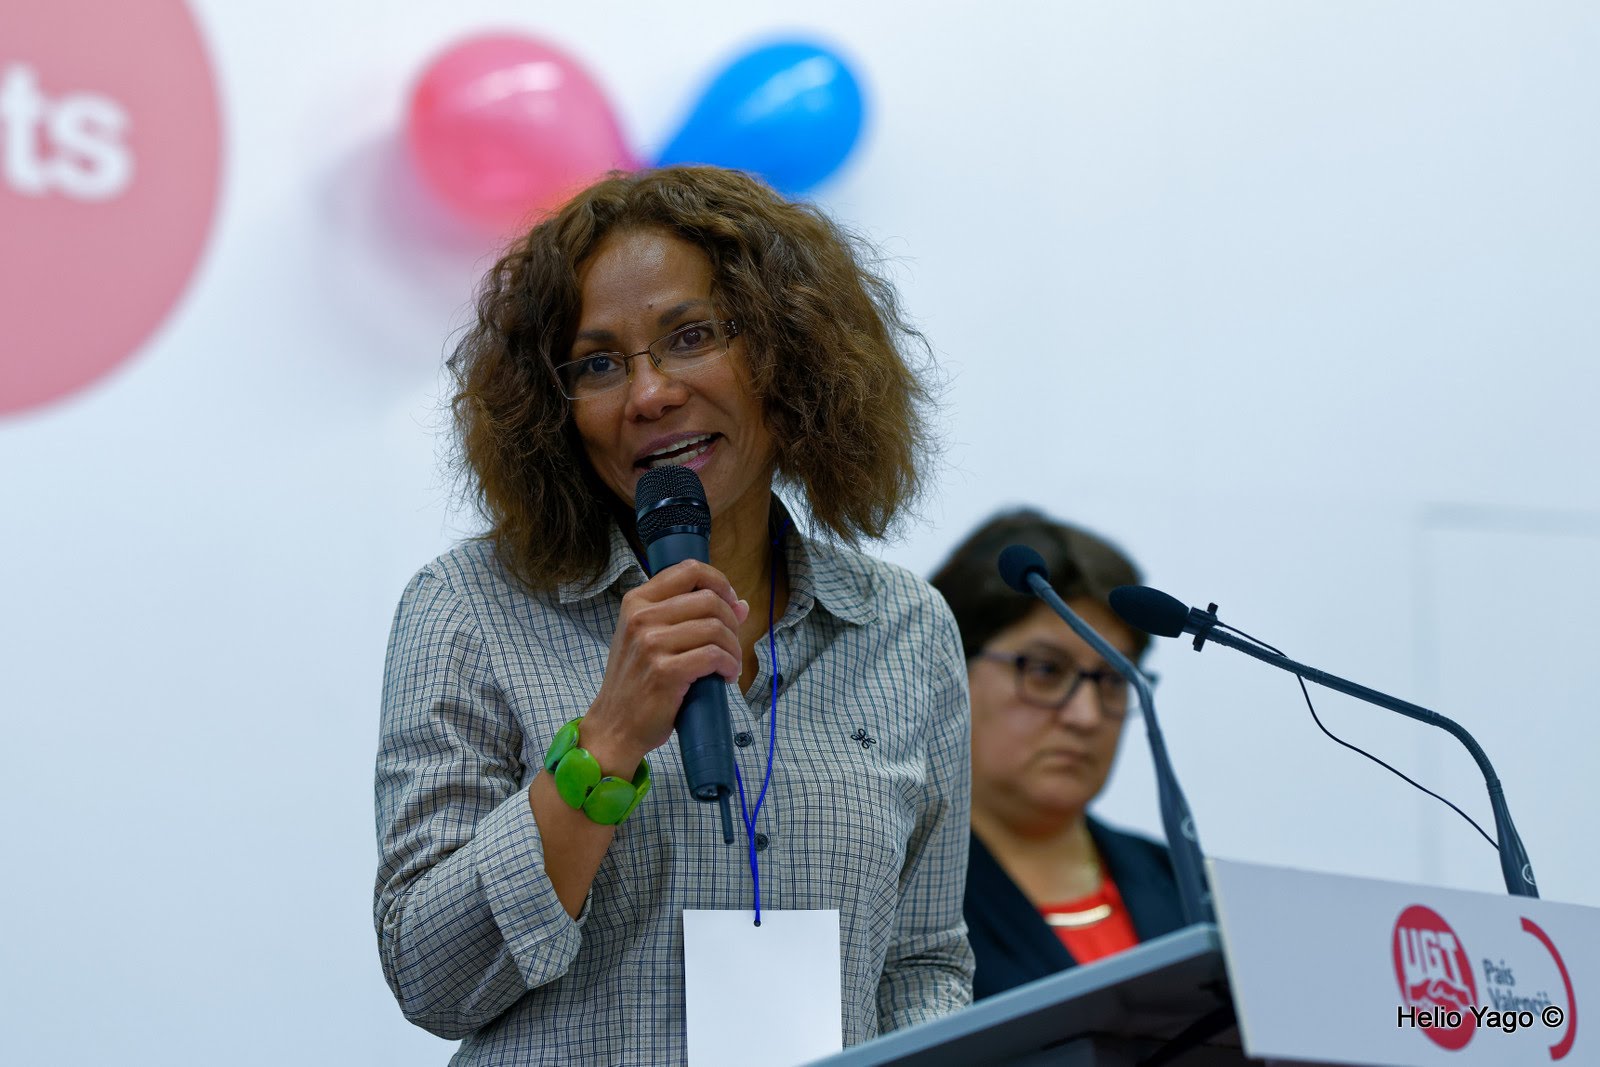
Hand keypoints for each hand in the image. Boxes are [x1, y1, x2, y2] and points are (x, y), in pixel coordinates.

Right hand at [582, 560, 749, 774]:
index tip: (730, 601)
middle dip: (731, 622)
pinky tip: (726, 676)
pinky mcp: (665, 671)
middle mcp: (641, 617)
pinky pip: (714, 656)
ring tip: (729, 664)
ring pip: (716, 628)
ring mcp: (651, 644)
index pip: (689, 570)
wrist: (614, 725)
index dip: (719, 581)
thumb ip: (690, 616)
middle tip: (731, 644)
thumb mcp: (652, 639)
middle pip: (709, 599)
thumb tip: (741, 604)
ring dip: (733, 648)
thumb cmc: (637, 681)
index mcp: (637, 601)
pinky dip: (729, 666)